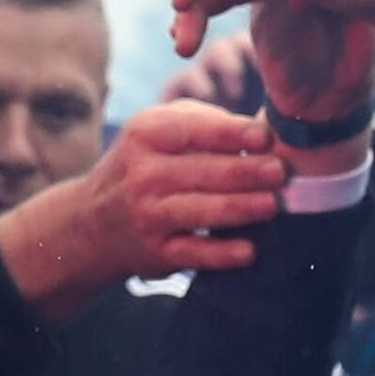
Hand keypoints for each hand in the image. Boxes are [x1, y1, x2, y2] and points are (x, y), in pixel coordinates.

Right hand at [0, 100, 289, 325]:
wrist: (93, 221)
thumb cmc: (148, 162)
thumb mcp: (160, 127)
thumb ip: (205, 121)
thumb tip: (262, 132)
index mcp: (147, 134)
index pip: (194, 131)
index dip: (232, 134)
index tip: (266, 138)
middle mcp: (144, 174)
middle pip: (204, 172)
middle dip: (247, 173)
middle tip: (281, 173)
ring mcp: (148, 214)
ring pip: (202, 211)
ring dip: (241, 208)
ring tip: (272, 205)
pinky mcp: (156, 251)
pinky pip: (193, 253)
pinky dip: (221, 254)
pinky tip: (249, 251)